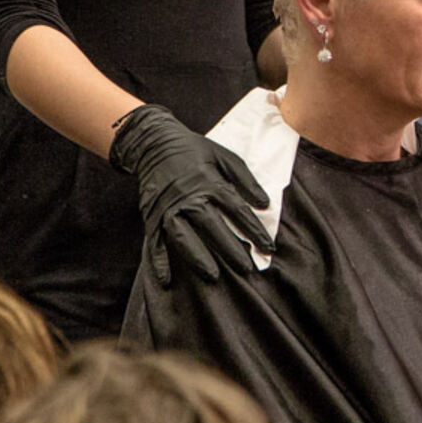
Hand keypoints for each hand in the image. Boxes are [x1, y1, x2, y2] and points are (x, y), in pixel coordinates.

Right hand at [109, 104, 271, 285]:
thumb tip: (265, 203)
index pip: (237, 211)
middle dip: (230, 249)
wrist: (153, 143)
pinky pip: (154, 241)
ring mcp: (169, 208)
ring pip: (184, 237)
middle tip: (246, 269)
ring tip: (213, 276)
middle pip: (212, 227)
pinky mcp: (152, 215)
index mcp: (210, 182)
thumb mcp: (224, 157)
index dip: (255, 230)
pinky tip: (166, 279)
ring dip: (197, 257)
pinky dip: (158, 261)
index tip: (269, 247)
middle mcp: (190, 198)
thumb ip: (245, 180)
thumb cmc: (194, 150)